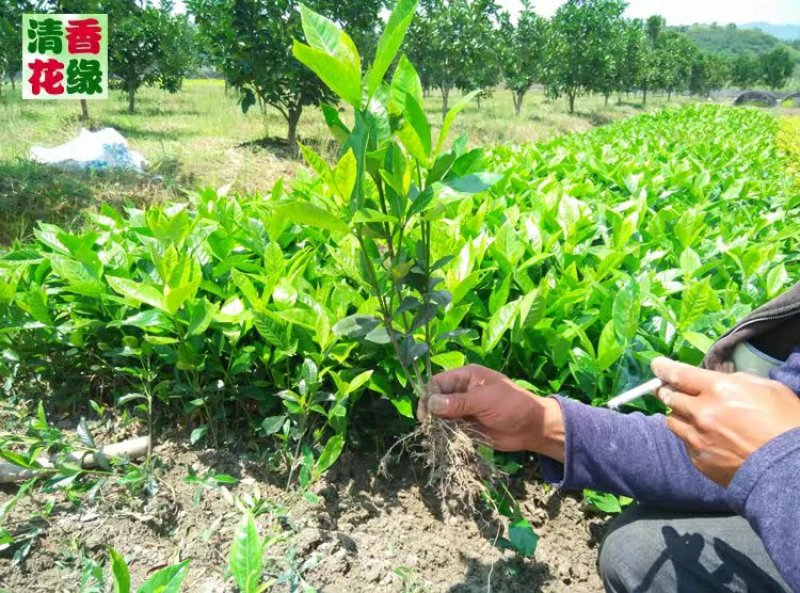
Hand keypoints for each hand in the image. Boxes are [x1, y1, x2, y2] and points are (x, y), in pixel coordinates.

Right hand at [418, 364, 564, 460]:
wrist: (533, 428)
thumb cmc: (512, 405)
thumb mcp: (485, 400)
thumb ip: (458, 402)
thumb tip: (432, 403)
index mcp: (467, 377)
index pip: (439, 382)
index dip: (430, 395)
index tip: (427, 411)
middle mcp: (463, 391)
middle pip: (437, 398)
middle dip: (431, 411)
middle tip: (427, 424)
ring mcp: (464, 409)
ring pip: (441, 415)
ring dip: (436, 424)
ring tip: (430, 435)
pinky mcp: (467, 426)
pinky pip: (450, 428)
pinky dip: (443, 434)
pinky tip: (438, 440)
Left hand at [652, 357, 799, 486]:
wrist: (789, 471)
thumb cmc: (786, 426)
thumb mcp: (767, 390)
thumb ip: (736, 381)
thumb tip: (718, 380)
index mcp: (719, 390)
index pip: (679, 374)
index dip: (664, 368)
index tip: (656, 365)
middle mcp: (702, 413)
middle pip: (669, 397)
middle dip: (669, 391)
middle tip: (670, 389)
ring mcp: (697, 438)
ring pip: (672, 420)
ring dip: (679, 415)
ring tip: (693, 416)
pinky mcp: (699, 460)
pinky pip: (685, 443)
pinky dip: (691, 438)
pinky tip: (708, 439)